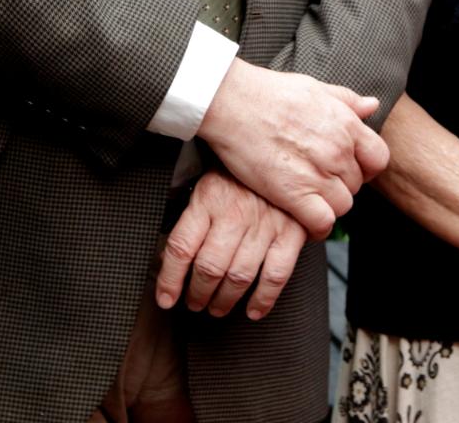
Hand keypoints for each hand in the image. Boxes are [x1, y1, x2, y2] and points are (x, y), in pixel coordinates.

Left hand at [156, 169, 305, 318]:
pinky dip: (264, 298)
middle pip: (209, 267)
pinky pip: (276, 274)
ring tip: (217, 307)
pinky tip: (253, 309)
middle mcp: (235, 212)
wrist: (281, 149)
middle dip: (198, 294)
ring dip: (224, 300)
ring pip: (239, 276)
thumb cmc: (239, 173)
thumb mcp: (208, 183)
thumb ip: (191, 218)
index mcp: (209, 198)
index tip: (166, 299)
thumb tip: (168, 259)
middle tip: (195, 303)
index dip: (170, 280)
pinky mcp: (291, 231)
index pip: (181, 247)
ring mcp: (265, 223)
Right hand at [197, 58, 388, 239]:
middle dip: (341, 184)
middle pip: (356, 184)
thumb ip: (347, 100)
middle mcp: (338, 150)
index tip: (348, 167)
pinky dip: (316, 227)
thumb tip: (372, 106)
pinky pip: (322, 222)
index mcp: (346, 124)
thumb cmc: (271, 92)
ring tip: (308, 195)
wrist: (234, 103)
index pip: (378, 158)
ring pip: (342, 205)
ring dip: (328, 204)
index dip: (365, 166)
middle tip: (318, 179)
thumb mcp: (316, 88)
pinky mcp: (293, 194)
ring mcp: (318, 173)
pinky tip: (304, 218)